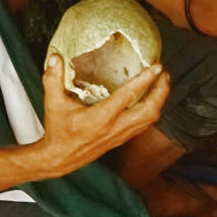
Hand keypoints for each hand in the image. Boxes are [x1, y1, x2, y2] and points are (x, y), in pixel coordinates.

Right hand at [36, 53, 169, 177]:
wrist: (59, 159)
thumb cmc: (57, 131)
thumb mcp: (53, 103)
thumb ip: (53, 79)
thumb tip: (54, 57)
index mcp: (100, 117)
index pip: (128, 96)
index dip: (145, 80)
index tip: (157, 67)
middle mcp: (114, 127)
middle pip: (149, 111)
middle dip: (161, 92)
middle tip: (163, 74)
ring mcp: (119, 135)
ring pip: (149, 119)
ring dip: (158, 101)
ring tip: (161, 84)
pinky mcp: (120, 140)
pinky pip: (143, 125)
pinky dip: (151, 112)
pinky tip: (150, 101)